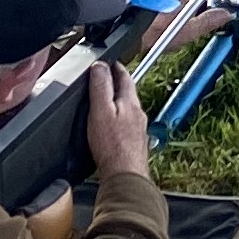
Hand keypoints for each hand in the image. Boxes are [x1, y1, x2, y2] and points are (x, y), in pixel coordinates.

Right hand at [83, 59, 153, 184]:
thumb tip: (100, 66)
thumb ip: (101, 87)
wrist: (125, 176)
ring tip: (107, 100)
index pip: (125, 76)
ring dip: (119, 102)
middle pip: (128, 92)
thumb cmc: (113, 147)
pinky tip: (112, 127)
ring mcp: (138, 129)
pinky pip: (127, 124)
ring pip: (128, 109)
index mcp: (131, 102)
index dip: (115, 67)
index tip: (108, 62)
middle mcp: (138, 114)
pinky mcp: (134, 143)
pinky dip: (119, 119)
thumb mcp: (101, 111)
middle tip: (106, 78)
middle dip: (117, 83)